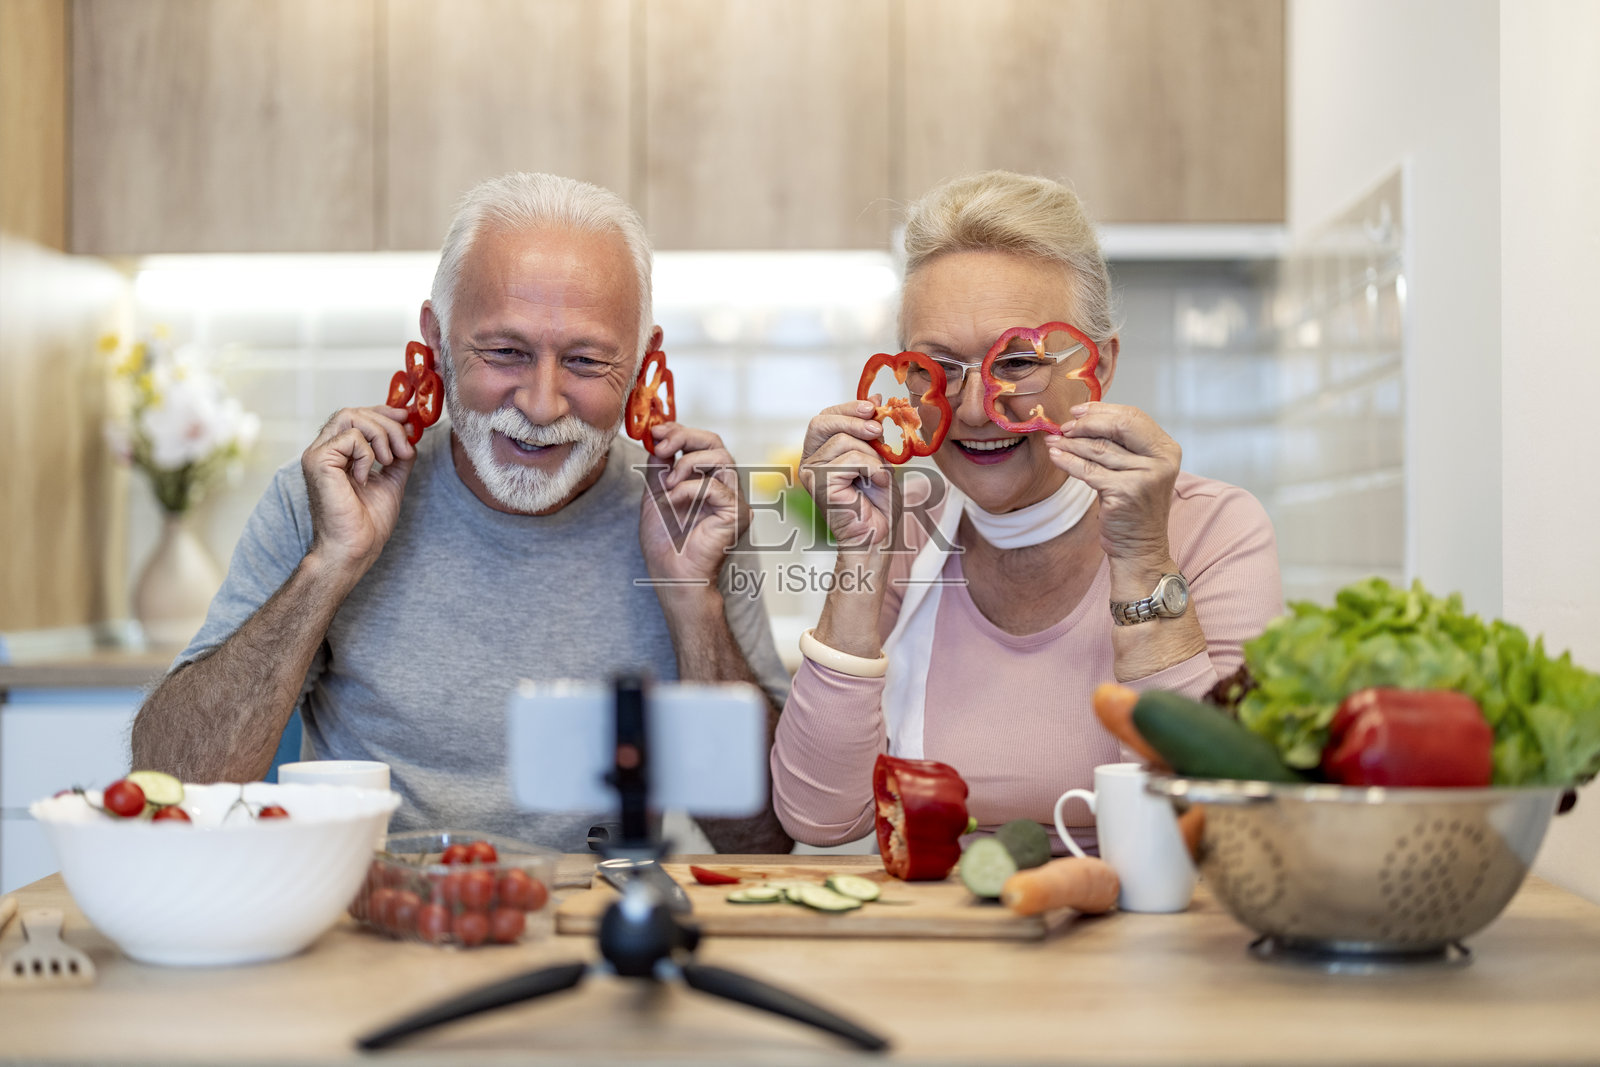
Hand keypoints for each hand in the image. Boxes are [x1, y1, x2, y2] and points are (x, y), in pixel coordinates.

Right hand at [302, 405, 415, 575]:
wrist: (354, 548)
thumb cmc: (367, 524)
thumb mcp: (392, 481)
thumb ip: (399, 456)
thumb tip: (410, 433)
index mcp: (338, 454)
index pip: (356, 416)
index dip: (383, 412)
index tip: (407, 419)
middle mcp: (323, 450)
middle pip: (355, 412)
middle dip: (388, 424)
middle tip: (405, 448)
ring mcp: (317, 454)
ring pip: (351, 416)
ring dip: (381, 435)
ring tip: (389, 462)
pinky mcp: (318, 461)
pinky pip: (351, 437)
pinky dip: (368, 454)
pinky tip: (365, 478)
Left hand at [637, 422, 748, 585]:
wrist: (671, 576)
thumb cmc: (666, 543)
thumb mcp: (656, 495)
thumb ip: (659, 467)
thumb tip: (658, 438)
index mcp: (708, 481)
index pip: (703, 443)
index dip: (680, 431)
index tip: (656, 431)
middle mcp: (725, 488)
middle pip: (716, 443)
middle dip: (685, 437)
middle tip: (661, 446)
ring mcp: (734, 500)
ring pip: (722, 458)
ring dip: (688, 464)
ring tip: (669, 484)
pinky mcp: (737, 514)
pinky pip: (715, 487)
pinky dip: (689, 489)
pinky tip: (673, 501)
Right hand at [799, 400, 894, 550]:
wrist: (878, 535)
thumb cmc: (877, 502)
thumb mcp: (877, 457)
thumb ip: (870, 431)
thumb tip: (875, 398)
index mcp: (818, 453)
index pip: (824, 417)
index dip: (847, 408)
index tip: (874, 406)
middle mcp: (808, 462)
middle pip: (822, 422)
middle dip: (853, 420)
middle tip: (878, 429)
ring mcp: (810, 474)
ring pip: (843, 442)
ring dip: (871, 455)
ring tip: (879, 474)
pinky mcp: (819, 485)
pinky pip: (851, 460)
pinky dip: (872, 468)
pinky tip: (876, 483)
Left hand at [1044, 402, 1180, 564]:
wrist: (1140, 547)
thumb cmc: (1133, 507)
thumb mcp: (1135, 469)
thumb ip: (1120, 444)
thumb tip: (1084, 417)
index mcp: (1166, 449)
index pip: (1133, 416)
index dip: (1102, 410)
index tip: (1078, 411)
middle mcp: (1161, 460)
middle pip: (1119, 426)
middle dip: (1087, 423)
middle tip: (1064, 426)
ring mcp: (1145, 476)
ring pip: (1099, 449)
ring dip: (1071, 443)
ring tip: (1053, 440)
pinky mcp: (1125, 492)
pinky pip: (1088, 471)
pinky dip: (1068, 461)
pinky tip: (1056, 456)